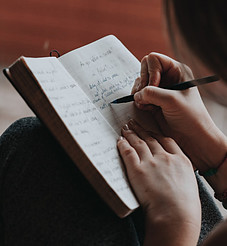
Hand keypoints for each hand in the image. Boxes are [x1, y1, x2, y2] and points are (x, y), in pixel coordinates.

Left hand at [117, 119, 200, 245]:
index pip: (166, 140)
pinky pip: (128, 152)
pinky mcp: (137, 170)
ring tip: (125, 128)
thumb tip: (172, 171)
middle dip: (140, 129)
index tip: (150, 130)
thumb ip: (179, 172)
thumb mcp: (189, 182)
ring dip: (130, 134)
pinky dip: (123, 145)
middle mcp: (165, 157)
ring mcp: (150, 162)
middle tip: (133, 123)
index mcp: (180, 159)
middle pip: (150, 138)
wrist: (175, 214)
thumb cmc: (184, 205)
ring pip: (138, 142)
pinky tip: (120, 140)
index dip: (155, 133)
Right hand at [132, 52, 226, 172]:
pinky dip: (140, 102)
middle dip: (142, 83)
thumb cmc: (190, 116)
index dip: (150, 72)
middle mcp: (166, 78)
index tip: (154, 86)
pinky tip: (149, 109)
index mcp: (176, 71)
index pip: (154, 59)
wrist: (191, 136)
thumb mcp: (171, 100)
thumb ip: (151, 93)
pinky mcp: (153, 101)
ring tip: (148, 105)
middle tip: (146, 96)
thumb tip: (136, 94)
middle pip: (143, 70)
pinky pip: (139, 96)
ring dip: (140, 94)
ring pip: (139, 84)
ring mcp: (159, 90)